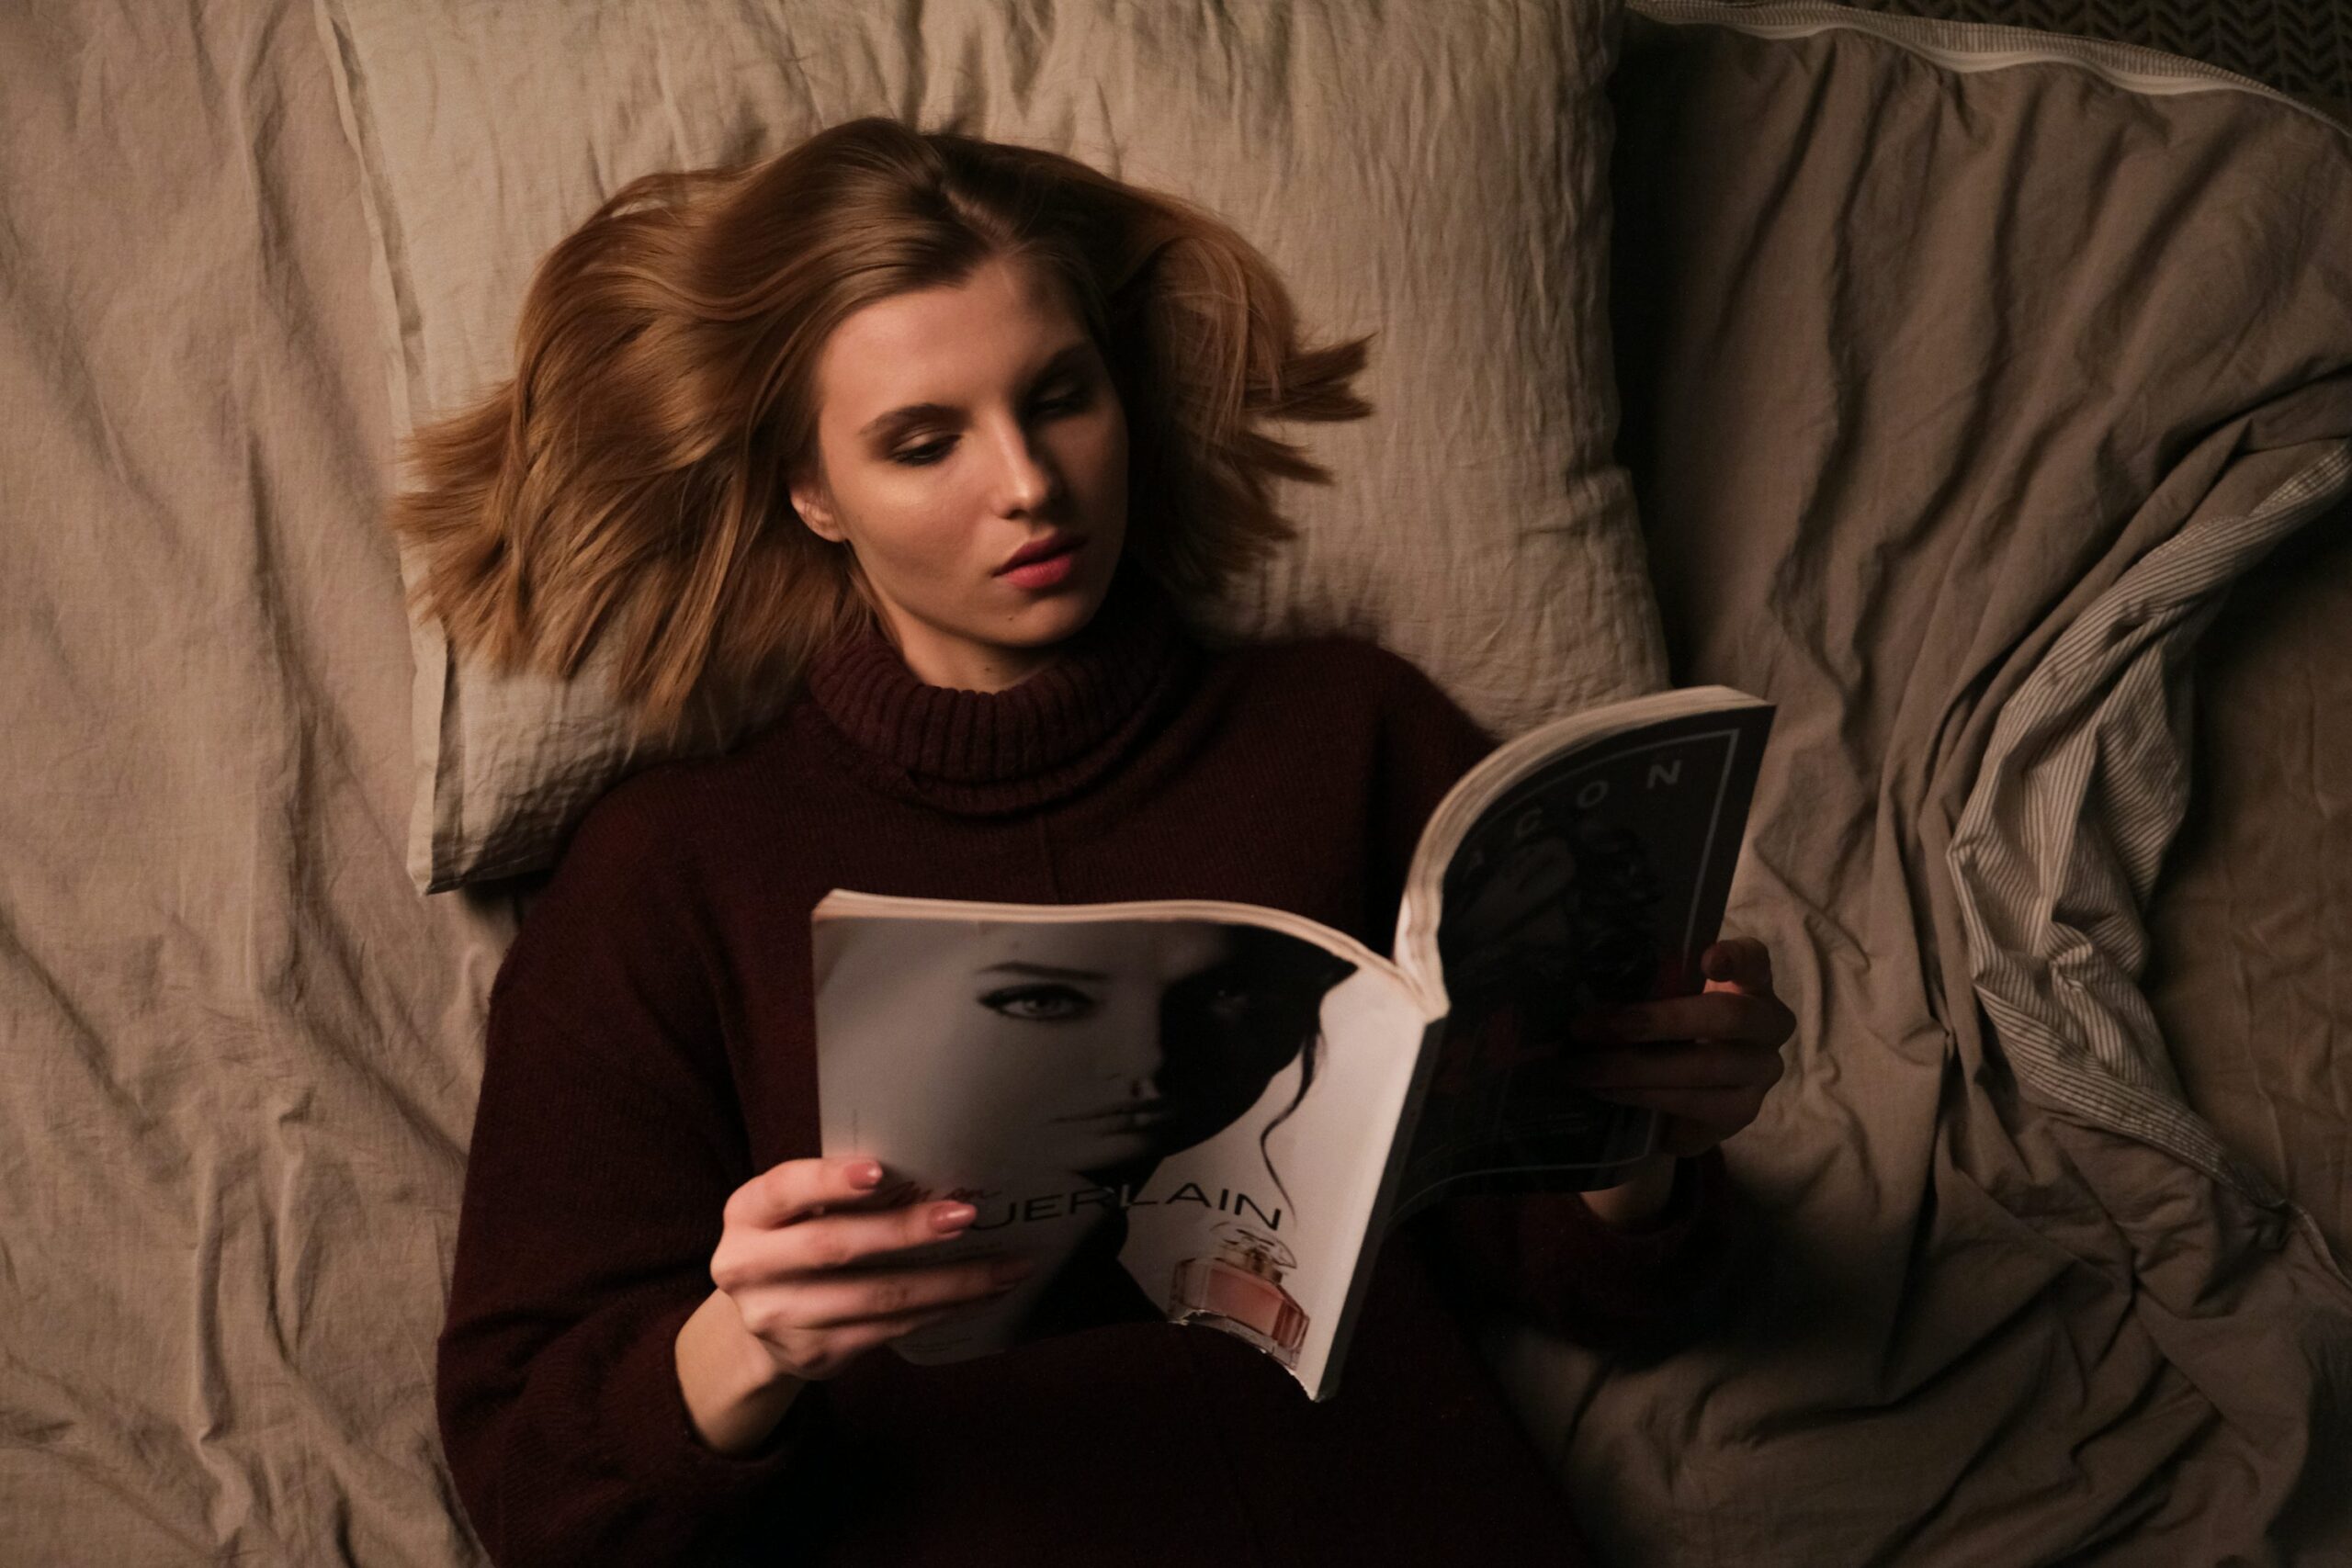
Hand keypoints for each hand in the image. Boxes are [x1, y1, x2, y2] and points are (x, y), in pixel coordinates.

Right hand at [708, 1156, 1033, 1381]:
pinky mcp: (816, 1355)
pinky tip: (980, 1295)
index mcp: (747, 1214)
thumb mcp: (796, 1209)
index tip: (880, 1170)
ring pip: (876, 1297)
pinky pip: (890, 1329)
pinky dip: (943, 1309)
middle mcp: (749, 1268)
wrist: (759, 1322)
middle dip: (907, 1230)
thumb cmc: (795, 1240)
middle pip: (835, 1246)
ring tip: (1005, 1266)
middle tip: (965, 1215)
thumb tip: (934, 1168)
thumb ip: (839, 1191)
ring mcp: (780, 1319)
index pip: (784, 1190)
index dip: (830, 1181)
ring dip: (950, 1282)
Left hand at [1563, 937, 1793, 1159]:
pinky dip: (1641, 1095)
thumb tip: (1583, 987)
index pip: (1756, 959)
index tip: (1708, 960)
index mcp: (1751, 984)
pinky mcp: (1742, 1111)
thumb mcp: (1666, 1003)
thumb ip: (1651, 990)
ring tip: (1583, 1068)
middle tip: (1589, 1026)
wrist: (1684, 1102)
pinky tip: (1605, 1091)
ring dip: (1633, 1067)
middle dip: (1654, 1021)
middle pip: (1726, 1017)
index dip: (1736, 958)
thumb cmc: (1672, 1034)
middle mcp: (1768, 1024)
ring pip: (1703, 1066)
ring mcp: (1761, 1071)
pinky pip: (1691, 1102)